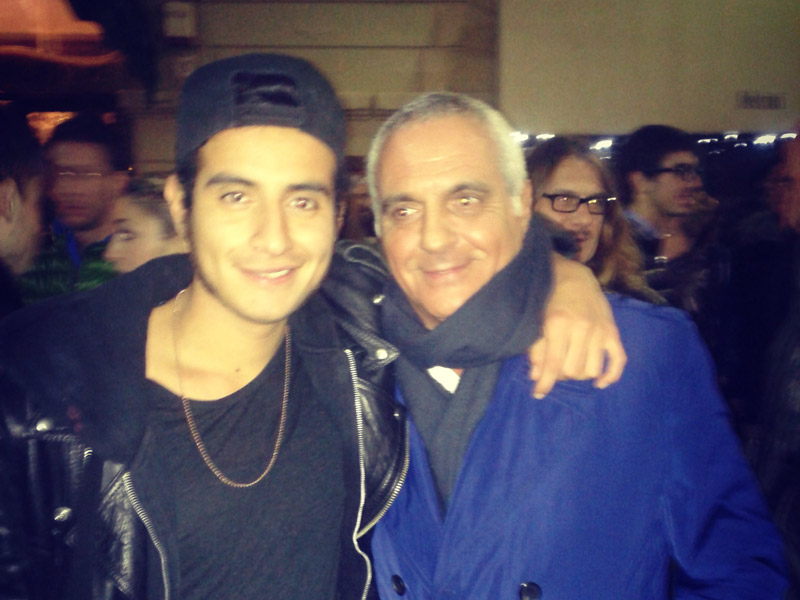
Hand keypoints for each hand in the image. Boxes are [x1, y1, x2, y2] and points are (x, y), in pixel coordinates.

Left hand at [529, 254, 626, 397]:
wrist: (573, 276)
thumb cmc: (549, 299)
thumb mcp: (537, 321)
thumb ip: (536, 349)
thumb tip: (536, 377)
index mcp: (558, 324)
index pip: (553, 364)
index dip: (545, 383)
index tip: (537, 393)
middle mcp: (582, 328)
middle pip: (573, 370)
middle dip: (561, 374)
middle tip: (555, 367)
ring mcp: (600, 331)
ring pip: (592, 370)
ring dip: (580, 373)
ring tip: (572, 365)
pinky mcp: (613, 332)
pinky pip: (618, 361)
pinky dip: (610, 375)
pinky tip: (600, 383)